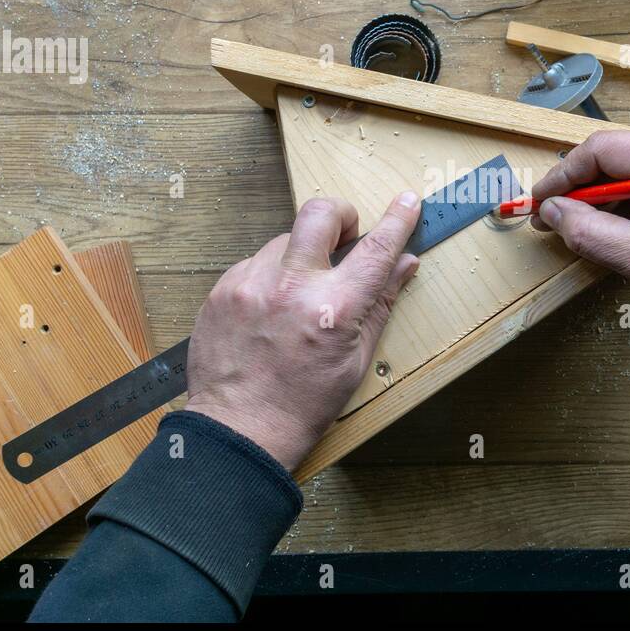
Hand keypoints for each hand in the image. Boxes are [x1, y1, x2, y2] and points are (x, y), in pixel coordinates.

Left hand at [185, 193, 421, 469]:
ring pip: (284, 240)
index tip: (407, 201)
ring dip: (301, 256)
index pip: (375, 249)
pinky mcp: (222, 290)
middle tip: (345, 235)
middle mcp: (290, 287)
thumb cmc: (303, 404)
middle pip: (319, 213)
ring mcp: (250, 284)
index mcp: (333, 309)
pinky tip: (270, 311)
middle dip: (340, 214)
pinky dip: (270, 277)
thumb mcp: (356, 360)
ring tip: (299, 295)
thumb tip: (405, 264)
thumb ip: (380, 305)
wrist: (239, 429)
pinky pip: (254, 264)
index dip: (397, 220)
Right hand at [531, 128, 629, 331]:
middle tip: (557, 218)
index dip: (563, 176)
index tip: (539, 202)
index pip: (601, 149)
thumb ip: (587, 231)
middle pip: (619, 152)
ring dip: (611, 192)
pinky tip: (629, 222)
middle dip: (585, 187)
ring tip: (593, 227)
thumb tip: (552, 212)